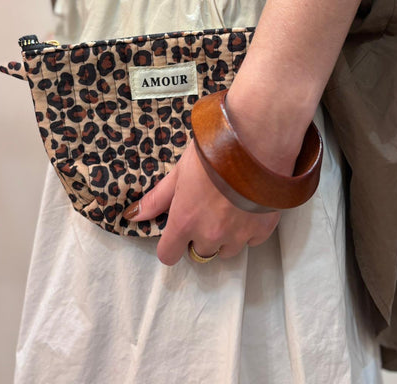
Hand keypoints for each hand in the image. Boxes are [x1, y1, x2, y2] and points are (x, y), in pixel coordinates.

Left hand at [124, 140, 280, 264]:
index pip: (168, 255)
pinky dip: (249, 229)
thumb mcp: (180, 171)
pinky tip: (248, 205)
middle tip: (207, 209)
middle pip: (200, 252)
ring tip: (230, 207)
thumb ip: (157, 198)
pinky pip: (252, 241)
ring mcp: (238, 235)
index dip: (171, 244)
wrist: (255, 142)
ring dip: (226, 236)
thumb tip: (133, 215)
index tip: (176, 232)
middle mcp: (210, 234)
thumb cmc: (214, 151)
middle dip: (200, 236)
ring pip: (227, 250)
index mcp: (185, 221)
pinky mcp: (262, 230)